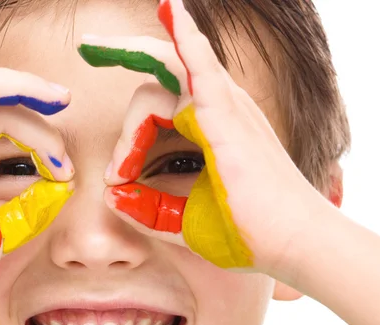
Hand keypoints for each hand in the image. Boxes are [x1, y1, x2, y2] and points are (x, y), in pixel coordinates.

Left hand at [79, 0, 327, 275]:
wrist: (291, 246)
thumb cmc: (246, 233)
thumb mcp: (183, 222)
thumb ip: (148, 209)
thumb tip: (112, 196)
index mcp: (211, 127)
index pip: (157, 105)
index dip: (129, 135)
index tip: (116, 176)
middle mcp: (219, 109)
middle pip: (159, 76)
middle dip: (123, 55)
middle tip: (88, 48)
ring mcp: (226, 108)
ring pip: (163, 76)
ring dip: (128, 65)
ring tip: (92, 48)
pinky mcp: (227, 118)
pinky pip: (201, 67)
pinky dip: (186, 38)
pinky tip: (169, 8)